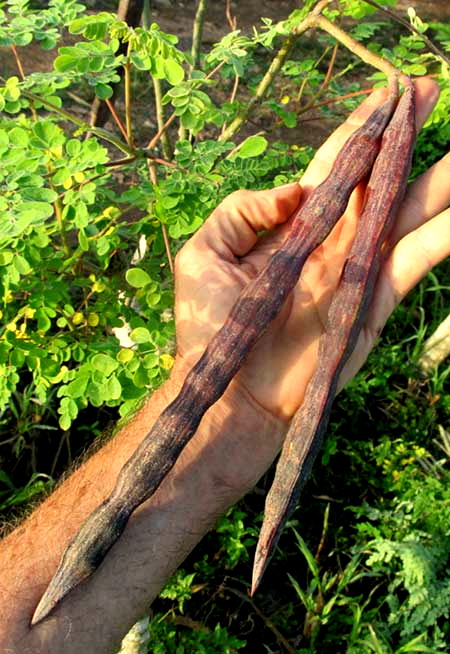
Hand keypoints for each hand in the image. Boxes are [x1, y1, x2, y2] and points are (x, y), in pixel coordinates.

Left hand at [174, 77, 448, 423]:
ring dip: (438, 182)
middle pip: (377, 180)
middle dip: (404, 137)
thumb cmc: (209, 329)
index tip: (388, 92)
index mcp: (292, 228)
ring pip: (405, 214)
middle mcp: (330, 243)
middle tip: (433, 92)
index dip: (359, 129)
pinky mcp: (374, 305)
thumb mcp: (205, 255)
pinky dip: (442, 238)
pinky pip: (413, 263)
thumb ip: (242, 211)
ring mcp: (356, 272)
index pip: (333, 167)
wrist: (231, 397)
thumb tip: (295, 188)